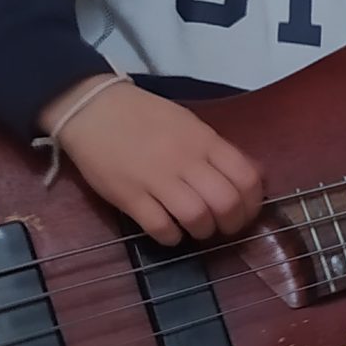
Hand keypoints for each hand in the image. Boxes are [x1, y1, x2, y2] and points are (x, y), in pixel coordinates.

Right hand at [44, 78, 264, 245]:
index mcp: (204, 140)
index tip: (245, 212)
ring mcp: (156, 178)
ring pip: (197, 217)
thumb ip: (215, 151)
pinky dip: (171, 237)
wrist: (92, 108)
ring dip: (203, 232)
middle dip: (232, 224)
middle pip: (226, 202)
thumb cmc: (144, 116)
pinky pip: (160, 228)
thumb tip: (245, 179)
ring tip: (197, 229)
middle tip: (223, 228)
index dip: (253, 203)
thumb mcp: (188, 124)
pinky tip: (170, 232)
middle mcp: (185, 159)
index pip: (246, 177)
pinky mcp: (129, 196)